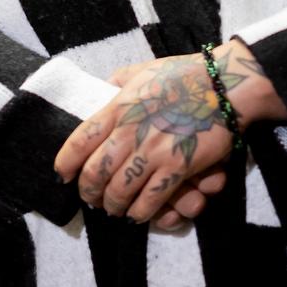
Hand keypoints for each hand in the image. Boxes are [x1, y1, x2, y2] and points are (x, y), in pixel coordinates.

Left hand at [54, 47, 259, 223]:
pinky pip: (149, 200)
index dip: (65, 164)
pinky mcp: (176, 168)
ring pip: (119, 192)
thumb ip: (118, 83)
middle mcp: (129, 132)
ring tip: (113, 209)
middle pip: (94, 174)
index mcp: (117, 107)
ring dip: (112, 206)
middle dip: (88, 192)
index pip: (78, 142)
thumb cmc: (183, 74)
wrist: (223, 85)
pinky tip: (136, 215)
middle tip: (90, 199)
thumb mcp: (141, 71)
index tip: (62, 176)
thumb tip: (103, 90)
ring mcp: (152, 152)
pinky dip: (139, 212)